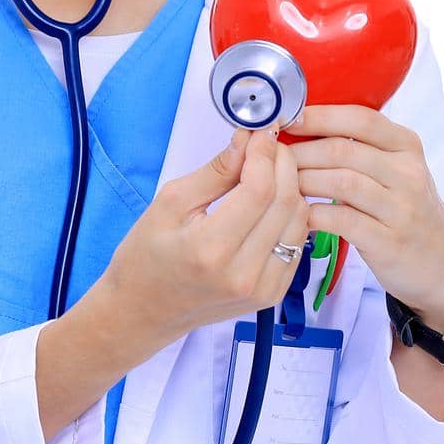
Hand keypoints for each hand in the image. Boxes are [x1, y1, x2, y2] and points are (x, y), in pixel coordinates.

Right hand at [103, 125, 311, 349]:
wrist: (143, 311)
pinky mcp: (273, 294)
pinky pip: (297, 242)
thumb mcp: (170, 203)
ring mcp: (263, 289)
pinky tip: (270, 200)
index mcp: (211, 250)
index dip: (265, 153)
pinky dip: (290, 213)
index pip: (260, 190)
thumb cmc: (146, 256)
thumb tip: (248, 140)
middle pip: (286, 202)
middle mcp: (244, 274)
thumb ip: (215, 171)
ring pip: (299, 220)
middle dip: (283, 163)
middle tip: (267, 143)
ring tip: (267, 169)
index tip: (261, 131)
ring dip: (290, 186)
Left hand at [282, 104, 443, 331]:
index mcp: (407, 146)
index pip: (360, 118)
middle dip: (300, 151)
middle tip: (270, 158)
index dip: (318, 116)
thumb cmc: (405, 211)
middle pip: (342, 149)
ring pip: (340, 182)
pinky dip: (313, 214)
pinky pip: (342, 220)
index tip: (286, 119)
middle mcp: (408, 172)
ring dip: (302, 181)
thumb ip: (360, 148)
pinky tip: (297, 215)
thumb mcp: (396, 170)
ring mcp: (402, 208)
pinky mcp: (390, 242)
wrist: (442, 268)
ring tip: (277, 186)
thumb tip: (300, 125)